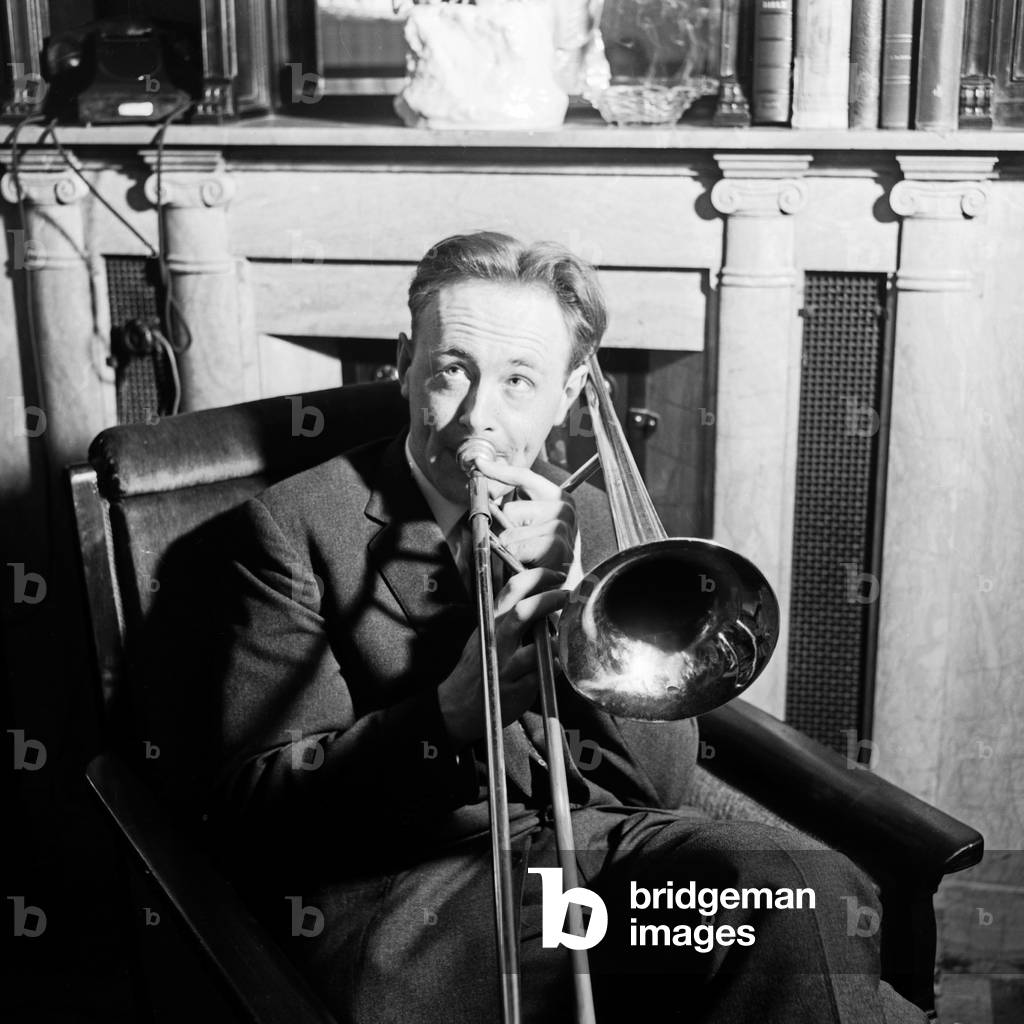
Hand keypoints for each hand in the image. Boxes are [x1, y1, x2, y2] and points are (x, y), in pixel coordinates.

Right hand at [437, 566, 566, 748]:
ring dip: (556, 641)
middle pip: (524, 612)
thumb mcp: (486, 633)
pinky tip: (558, 664)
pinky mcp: (516, 688)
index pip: (513, 588)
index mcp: (491, 621)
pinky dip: (555, 666)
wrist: (459, 705)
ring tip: (566, 638)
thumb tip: (542, 598)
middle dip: (551, 600)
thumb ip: (510, 616)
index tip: (557, 575)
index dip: (538, 577)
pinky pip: (542, 674)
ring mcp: (506, 665)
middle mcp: (496, 640)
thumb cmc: (481, 665)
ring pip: (535, 648)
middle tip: (569, 597)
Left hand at [473, 457, 576, 574]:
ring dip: (512, 549)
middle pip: (510, 508)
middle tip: (523, 545)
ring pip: (509, 532)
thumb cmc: (546, 558)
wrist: (567, 588)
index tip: (479, 464)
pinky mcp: (556, 547)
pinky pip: (515, 549)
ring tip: (529, 559)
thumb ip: (515, 508)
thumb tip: (487, 493)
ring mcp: (561, 527)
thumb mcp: (532, 526)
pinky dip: (515, 561)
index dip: (498, 471)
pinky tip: (531, 566)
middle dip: (507, 529)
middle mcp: (564, 508)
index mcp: (559, 498)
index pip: (524, 477)